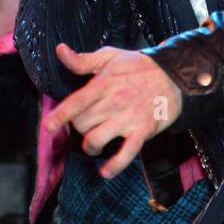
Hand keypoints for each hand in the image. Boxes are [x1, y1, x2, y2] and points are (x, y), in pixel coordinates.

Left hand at [43, 44, 181, 177]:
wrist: (174, 75)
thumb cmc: (139, 65)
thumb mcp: (110, 56)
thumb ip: (83, 59)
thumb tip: (61, 51)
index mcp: (104, 83)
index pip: (77, 101)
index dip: (61, 115)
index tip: (48, 127)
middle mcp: (114, 102)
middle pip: (82, 124)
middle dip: (77, 127)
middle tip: (83, 124)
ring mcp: (128, 118)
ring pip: (96, 140)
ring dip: (89, 146)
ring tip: (92, 143)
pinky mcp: (142, 131)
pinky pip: (126, 154)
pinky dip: (114, 166)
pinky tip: (105, 171)